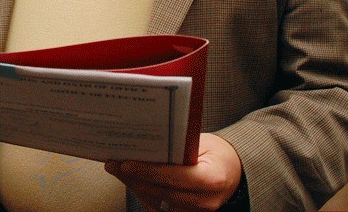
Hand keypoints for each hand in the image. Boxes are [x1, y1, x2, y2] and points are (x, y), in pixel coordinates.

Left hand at [105, 133, 242, 210]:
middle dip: (135, 178)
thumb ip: (179, 147)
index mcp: (213, 178)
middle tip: (114, 164)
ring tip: (118, 170)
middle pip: (162, 192)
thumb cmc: (216, 153)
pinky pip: (161, 208)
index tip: (127, 164)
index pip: (175, 177)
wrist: (233, 171)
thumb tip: (145, 142)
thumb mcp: (202, 143)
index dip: (149, 171)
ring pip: (158, 202)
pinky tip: (132, 180)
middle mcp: (205, 200)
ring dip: (136, 186)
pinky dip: (145, 194)